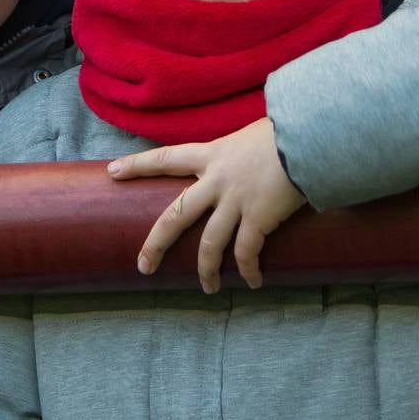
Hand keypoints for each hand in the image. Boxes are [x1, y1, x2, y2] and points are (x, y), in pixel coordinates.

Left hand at [109, 118, 305, 292]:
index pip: (165, 158)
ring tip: (209, 288)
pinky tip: (254, 282)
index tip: (112, 171)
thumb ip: (238, 151)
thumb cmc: (285, 131)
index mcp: (210, 155)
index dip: (138, 165)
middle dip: (156, 245)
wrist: (307, 138)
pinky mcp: (257, 218)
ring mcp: (235, 202)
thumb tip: (246, 157)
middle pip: (175, 217)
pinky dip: (249, 270)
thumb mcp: (249, 135)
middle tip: (143, 267)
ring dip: (207, 270)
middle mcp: (216, 180)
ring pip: (209, 244)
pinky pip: (246, 252)